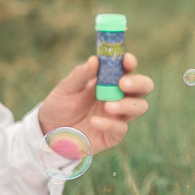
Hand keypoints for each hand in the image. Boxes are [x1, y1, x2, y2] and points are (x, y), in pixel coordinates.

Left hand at [34, 54, 153, 151]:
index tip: (126, 60)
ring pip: (140, 107)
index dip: (130, 63)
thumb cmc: (60, 105)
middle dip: (138, 83)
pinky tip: (94, 121)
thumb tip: (94, 60)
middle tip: (123, 84)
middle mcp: (119, 97)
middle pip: (144, 87)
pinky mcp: (113, 134)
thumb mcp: (66, 88)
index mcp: (110, 81)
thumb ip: (80, 75)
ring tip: (108, 106)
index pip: (128, 69)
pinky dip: (110, 124)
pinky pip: (121, 128)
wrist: (50, 130)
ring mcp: (118, 116)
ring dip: (127, 105)